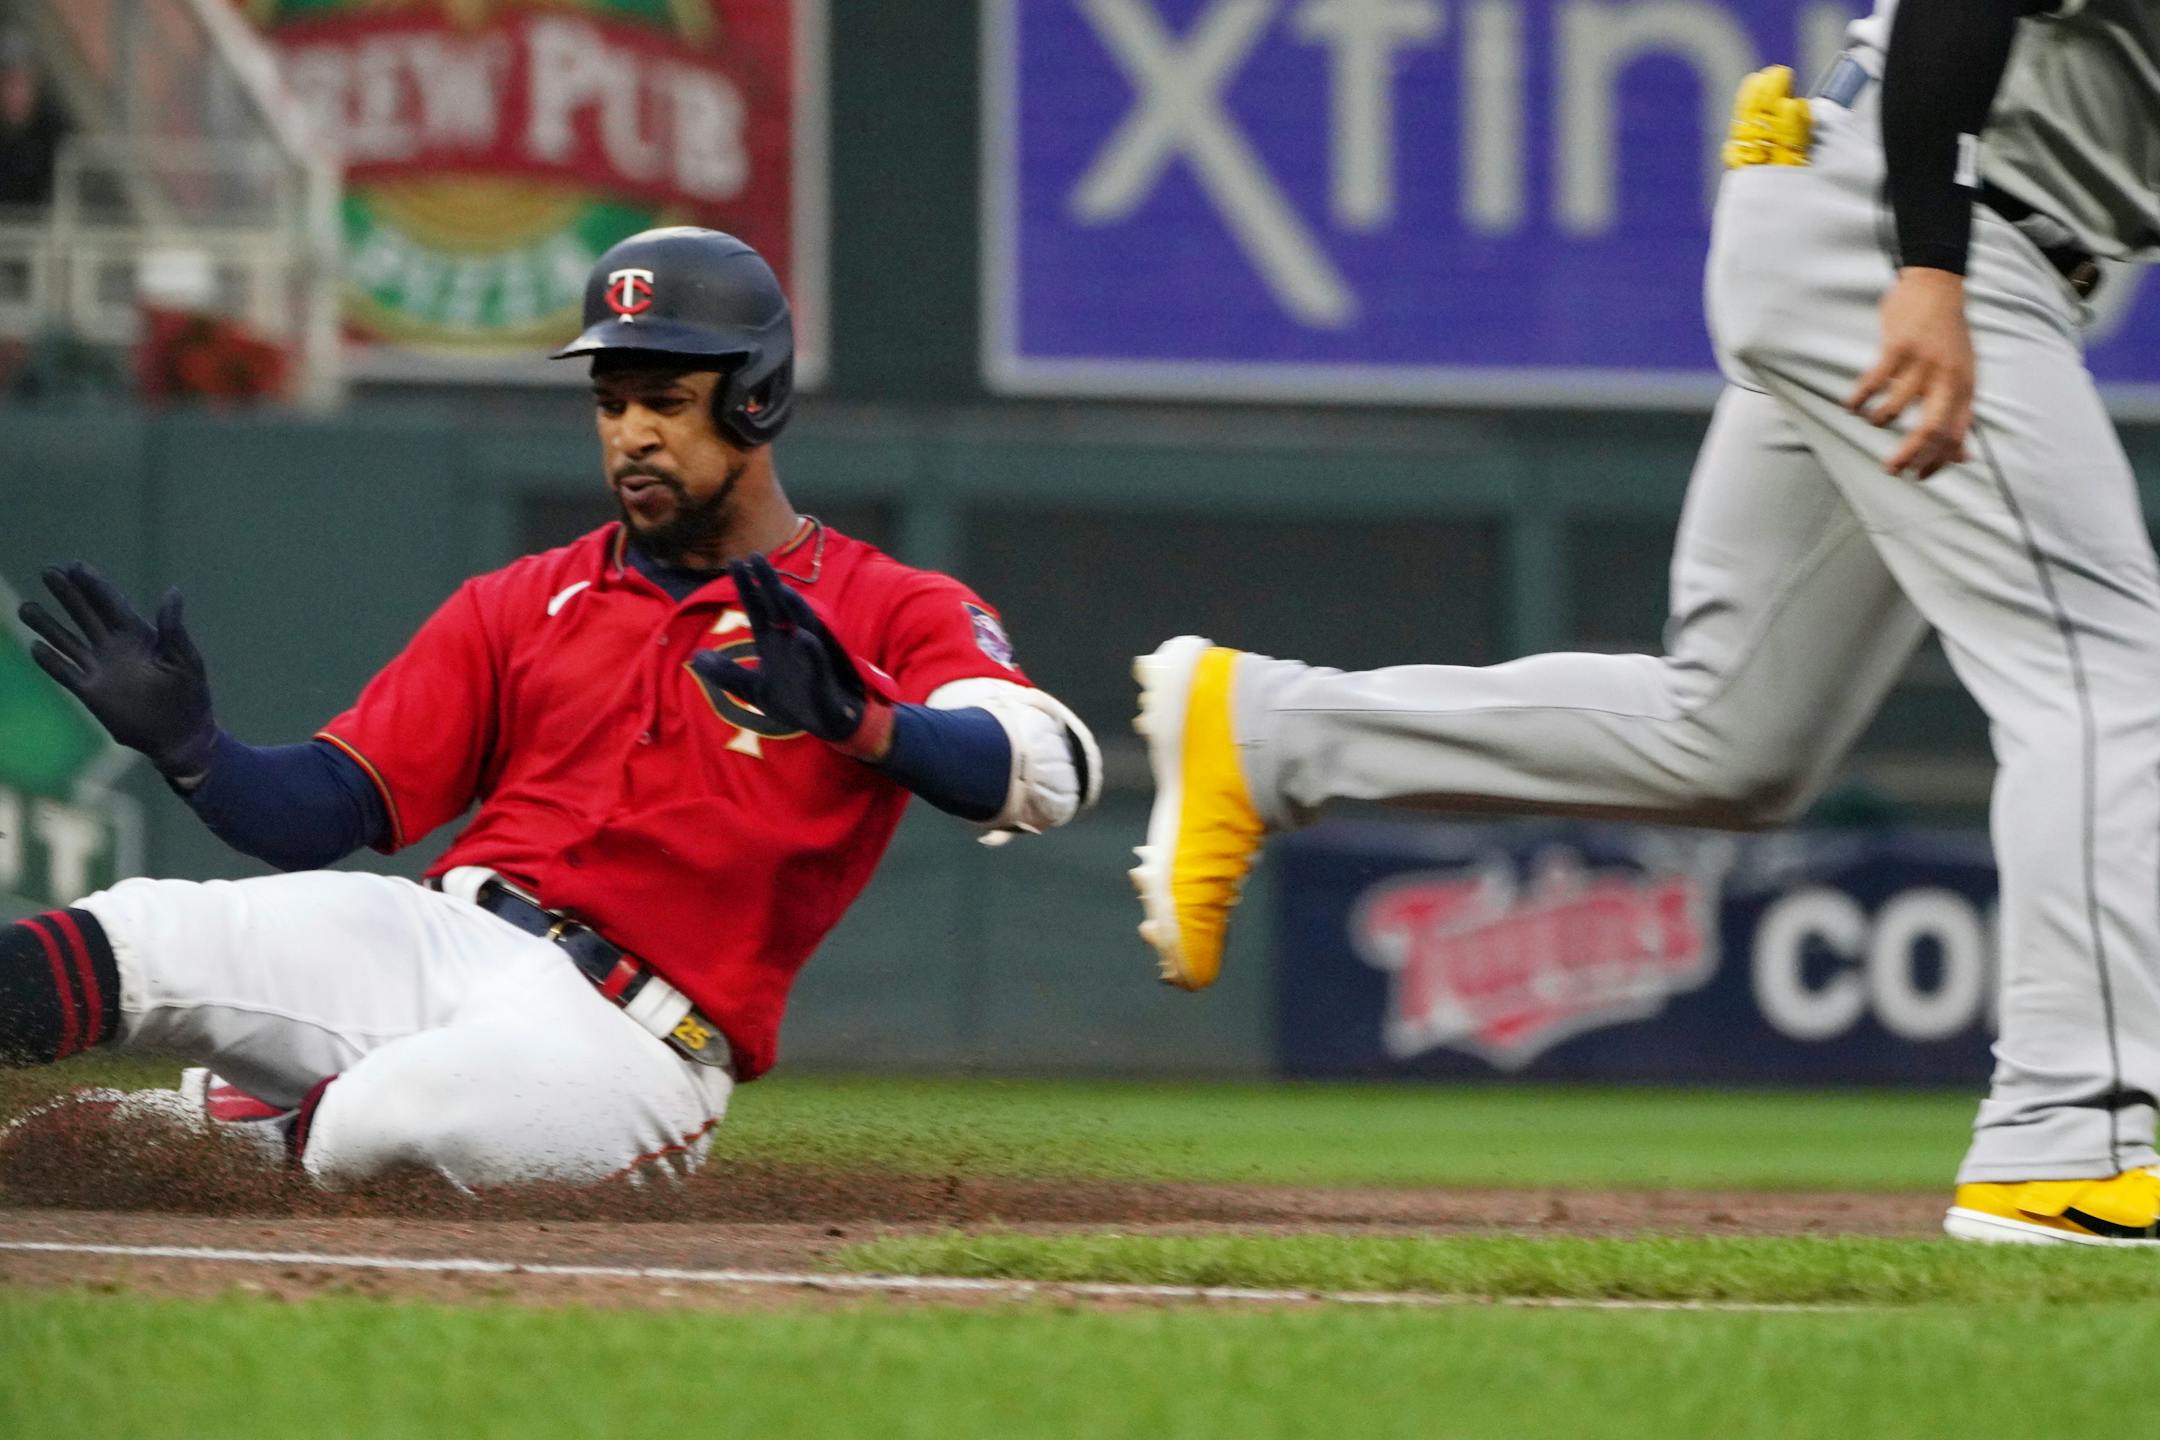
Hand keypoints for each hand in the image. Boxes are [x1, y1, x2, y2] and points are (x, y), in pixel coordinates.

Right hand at [17, 563, 217, 779]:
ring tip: (25, 608)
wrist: (181, 734)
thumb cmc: (190, 695)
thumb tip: (172, 591)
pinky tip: (34, 647)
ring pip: (68, 640)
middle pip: (85, 614)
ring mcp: (100, 668)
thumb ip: (173, 628)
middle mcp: (114, 647)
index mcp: (139, 635)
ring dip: (47, 625)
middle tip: (48, 571)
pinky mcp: (90, 691)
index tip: (75, 564)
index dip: (94, 584)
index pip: (111, 604)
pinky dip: (50, 661)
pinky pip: (65, 672)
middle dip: (68, 593)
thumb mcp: (186, 659)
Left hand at [691, 554, 891, 758]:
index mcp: (772, 641)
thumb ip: (726, 673)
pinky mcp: (822, 674)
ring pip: (802, 624)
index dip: (746, 587)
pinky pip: (817, 658)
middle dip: (768, 583)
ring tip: (782, 589)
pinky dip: (811, 648)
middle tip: (755, 556)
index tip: (734, 562)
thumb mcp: (752, 688)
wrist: (823, 723)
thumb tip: (696, 658)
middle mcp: (790, 640)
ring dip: (793, 607)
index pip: (757, 608)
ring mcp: (808, 654)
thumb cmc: (792, 700)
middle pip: (778, 606)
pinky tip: (803, 638)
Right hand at [1847, 268, 1975, 478]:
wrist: (1938, 286)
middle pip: (1930, 429)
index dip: (1937, 461)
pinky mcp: (1898, 347)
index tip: (1919, 476)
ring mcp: (1923, 362)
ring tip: (1869, 419)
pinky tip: (1851, 405)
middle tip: (1890, 470)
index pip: (1955, 435)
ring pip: (1896, 407)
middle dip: (1908, 456)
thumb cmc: (1949, 335)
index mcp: (1965, 386)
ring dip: (1878, 420)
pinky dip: (1858, 399)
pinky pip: (1873, 383)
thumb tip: (1962, 457)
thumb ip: (1962, 415)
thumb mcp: (1964, 375)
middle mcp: (1948, 377)